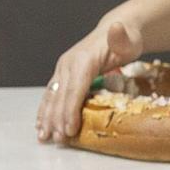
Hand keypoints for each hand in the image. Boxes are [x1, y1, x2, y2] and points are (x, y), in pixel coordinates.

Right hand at [36, 19, 142, 142]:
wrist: (119, 30)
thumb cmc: (126, 39)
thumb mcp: (128, 38)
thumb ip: (121, 36)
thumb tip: (116, 28)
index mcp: (82, 60)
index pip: (74, 89)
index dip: (70, 110)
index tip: (69, 129)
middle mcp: (68, 65)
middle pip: (60, 96)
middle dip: (57, 119)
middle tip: (59, 140)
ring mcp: (63, 70)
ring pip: (51, 96)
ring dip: (46, 118)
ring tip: (43, 137)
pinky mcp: (63, 76)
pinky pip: (51, 95)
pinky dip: (45, 110)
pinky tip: (41, 124)